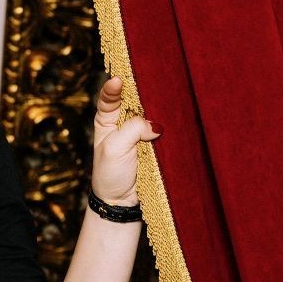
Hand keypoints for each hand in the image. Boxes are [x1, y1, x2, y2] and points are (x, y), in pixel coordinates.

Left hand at [91, 76, 161, 205]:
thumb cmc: (110, 173)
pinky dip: (169, 125)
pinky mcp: (156, 144)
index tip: (117, 81)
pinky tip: (176, 115)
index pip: (109, 98)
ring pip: (152, 114)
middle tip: (151, 80)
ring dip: (158, 107)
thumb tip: (156, 125)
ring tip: (166, 94)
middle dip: (142, 91)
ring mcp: (142, 132)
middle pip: (135, 101)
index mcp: (107, 119)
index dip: (113, 88)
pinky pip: (164, 131)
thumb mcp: (114, 148)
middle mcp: (125, 122)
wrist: (122, 201)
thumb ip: (132, 130)